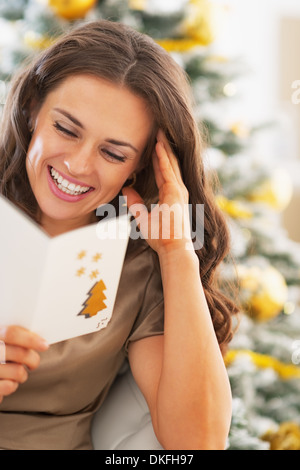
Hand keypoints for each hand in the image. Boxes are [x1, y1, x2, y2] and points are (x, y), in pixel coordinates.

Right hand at [0, 325, 48, 403]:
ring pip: (18, 371)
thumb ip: (15, 338)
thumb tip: (39, 341)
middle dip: (33, 359)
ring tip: (16, 374)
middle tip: (33, 364)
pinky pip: (10, 386)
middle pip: (19, 353)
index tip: (44, 345)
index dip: (30, 339)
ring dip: (22, 375)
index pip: (11, 333)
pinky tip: (7, 382)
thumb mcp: (3, 343)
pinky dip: (12, 385)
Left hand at [122, 130, 191, 255]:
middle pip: (169, 164)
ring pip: (170, 163)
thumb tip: (126, 189)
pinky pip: (169, 171)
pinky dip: (164, 158)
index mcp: (170, 195)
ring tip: (159, 131)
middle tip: (157, 130)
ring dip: (164, 147)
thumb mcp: (143, 218)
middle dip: (162, 147)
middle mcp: (176, 190)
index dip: (158, 158)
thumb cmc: (161, 237)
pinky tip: (158, 146)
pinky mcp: (176, 193)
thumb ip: (135, 203)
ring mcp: (178, 191)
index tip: (152, 145)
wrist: (172, 248)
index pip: (163, 172)